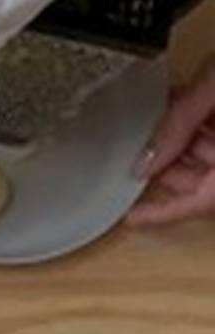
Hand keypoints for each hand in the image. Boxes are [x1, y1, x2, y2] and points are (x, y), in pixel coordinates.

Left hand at [129, 59, 214, 227]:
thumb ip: (179, 125)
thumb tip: (144, 163)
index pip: (202, 202)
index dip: (165, 212)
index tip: (133, 217)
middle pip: (205, 179)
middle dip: (170, 168)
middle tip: (134, 154)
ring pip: (213, 157)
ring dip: (183, 144)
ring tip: (154, 125)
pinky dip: (204, 126)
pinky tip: (182, 109)